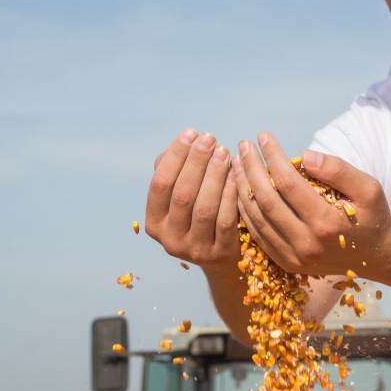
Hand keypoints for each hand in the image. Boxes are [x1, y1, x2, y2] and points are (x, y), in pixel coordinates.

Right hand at [145, 129, 239, 271]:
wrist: (223, 257)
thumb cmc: (200, 212)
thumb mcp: (182, 196)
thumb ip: (176, 170)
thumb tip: (181, 144)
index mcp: (155, 222)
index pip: (160, 184)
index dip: (175, 157)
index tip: (191, 133)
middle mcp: (170, 240)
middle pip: (182, 195)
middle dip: (196, 162)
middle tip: (210, 138)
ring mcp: (195, 250)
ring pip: (203, 208)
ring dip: (214, 175)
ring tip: (224, 151)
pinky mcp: (220, 254)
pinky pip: (225, 221)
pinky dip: (229, 195)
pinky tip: (235, 175)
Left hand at [232, 131, 390, 276]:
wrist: (377, 255)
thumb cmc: (372, 214)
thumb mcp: (368, 187)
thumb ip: (338, 170)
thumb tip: (305, 155)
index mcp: (327, 223)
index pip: (288, 183)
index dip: (273, 156)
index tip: (263, 136)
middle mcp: (307, 243)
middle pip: (267, 200)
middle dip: (251, 169)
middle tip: (244, 145)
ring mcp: (295, 257)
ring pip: (257, 219)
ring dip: (242, 188)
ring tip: (237, 163)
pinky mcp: (287, 263)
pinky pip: (258, 235)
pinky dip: (246, 211)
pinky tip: (241, 189)